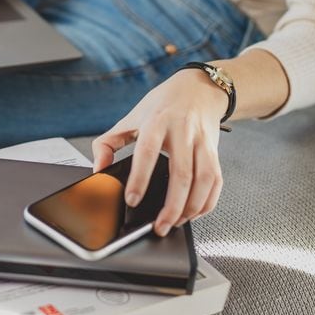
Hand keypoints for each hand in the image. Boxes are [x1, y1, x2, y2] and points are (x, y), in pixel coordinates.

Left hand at [92, 69, 228, 235]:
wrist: (198, 89)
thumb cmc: (163, 104)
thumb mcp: (131, 117)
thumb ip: (108, 144)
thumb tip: (97, 170)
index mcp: (157, 122)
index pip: (148, 152)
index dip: (140, 178)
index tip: (132, 200)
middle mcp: (183, 131)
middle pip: (181, 174)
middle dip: (172, 206)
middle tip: (159, 225)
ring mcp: (202, 142)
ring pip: (203, 180)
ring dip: (191, 207)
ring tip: (176, 222)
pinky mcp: (215, 151)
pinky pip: (217, 181)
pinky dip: (207, 202)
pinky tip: (194, 212)